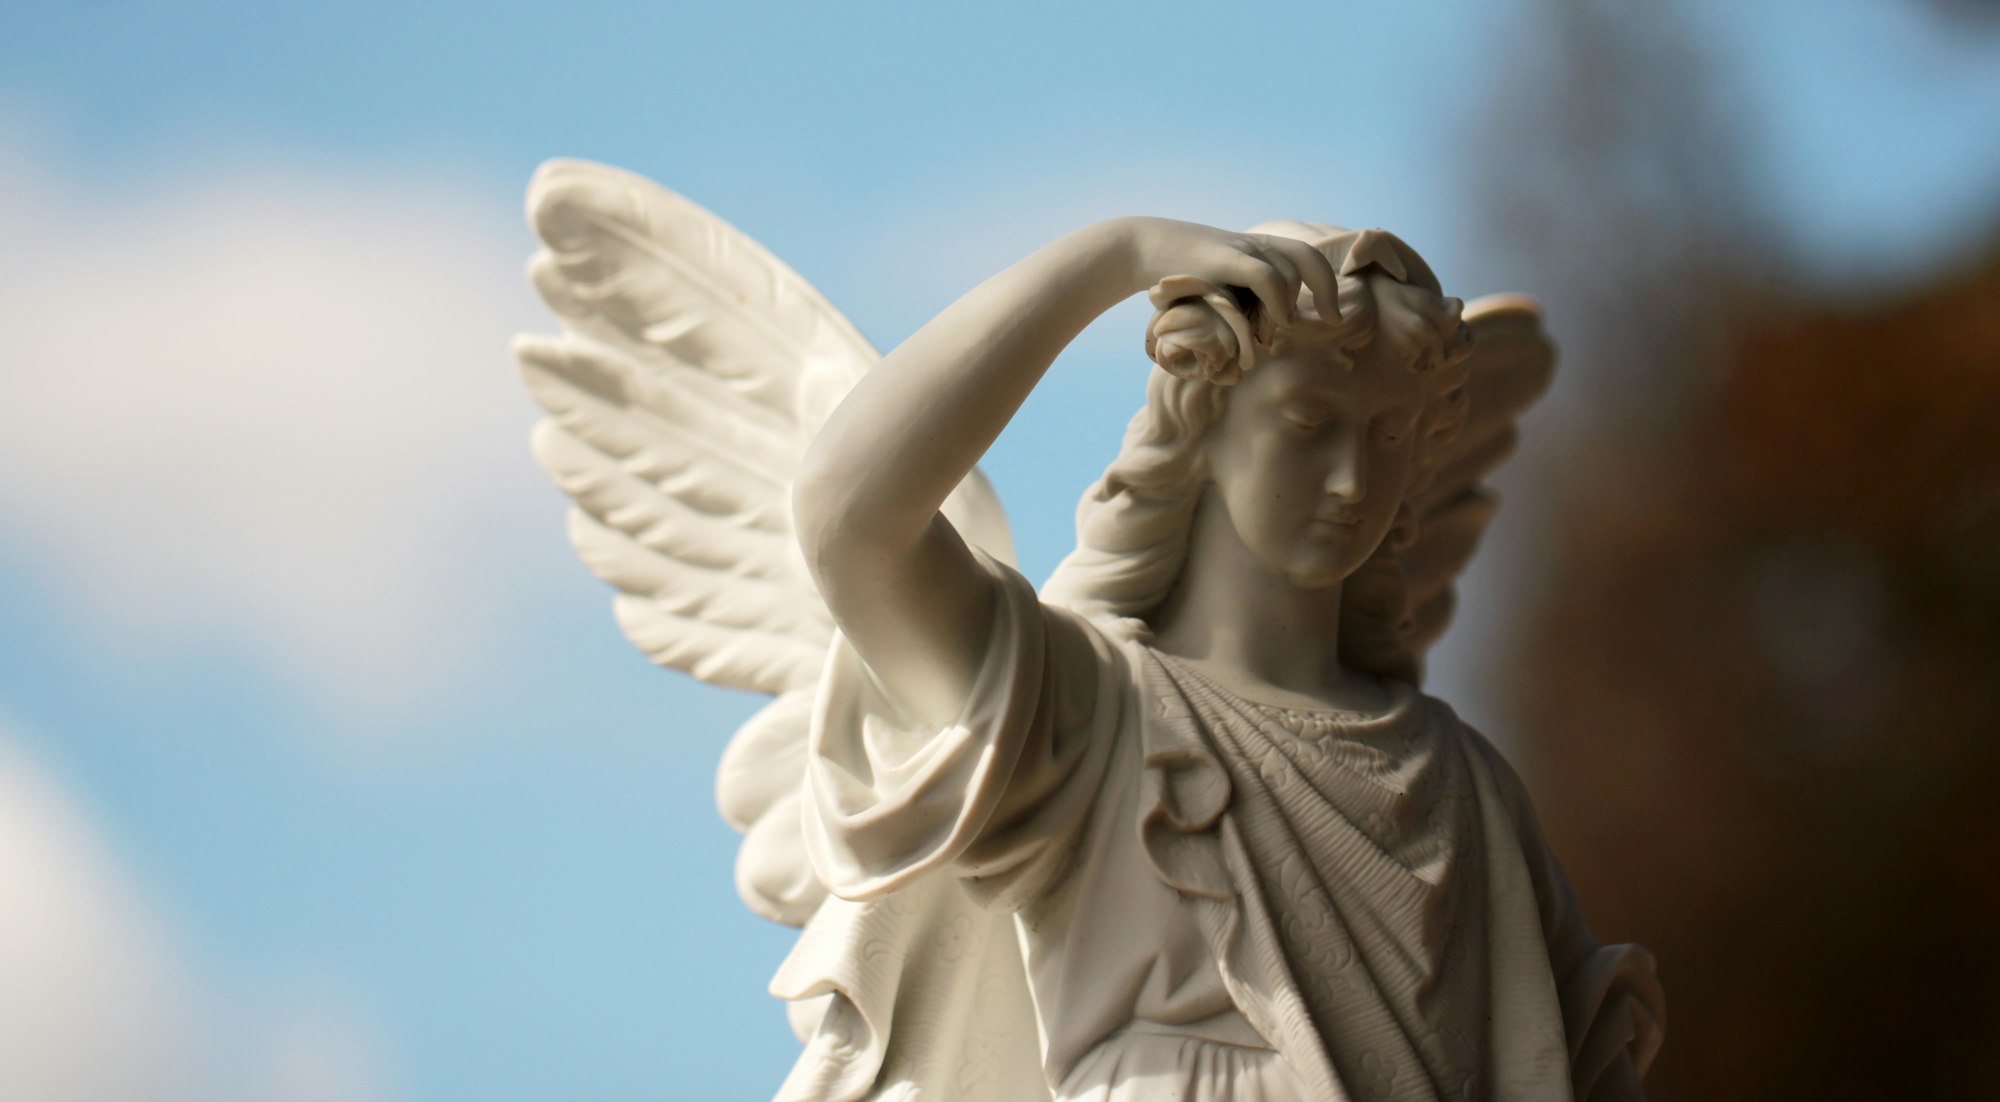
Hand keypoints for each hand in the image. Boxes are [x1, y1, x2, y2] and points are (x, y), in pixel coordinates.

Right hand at [1114, 217, 1341, 325]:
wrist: (1141, 248)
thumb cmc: (1175, 276)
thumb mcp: (1214, 288)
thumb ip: (1240, 302)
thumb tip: (1258, 336)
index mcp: (1256, 249)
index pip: (1305, 256)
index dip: (1326, 282)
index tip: (1331, 313)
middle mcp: (1254, 245)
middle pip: (1305, 260)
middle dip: (1325, 290)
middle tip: (1332, 319)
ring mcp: (1240, 249)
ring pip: (1286, 274)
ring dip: (1288, 307)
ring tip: (1274, 331)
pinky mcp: (1225, 259)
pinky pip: (1266, 277)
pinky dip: (1279, 301)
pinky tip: (1278, 321)